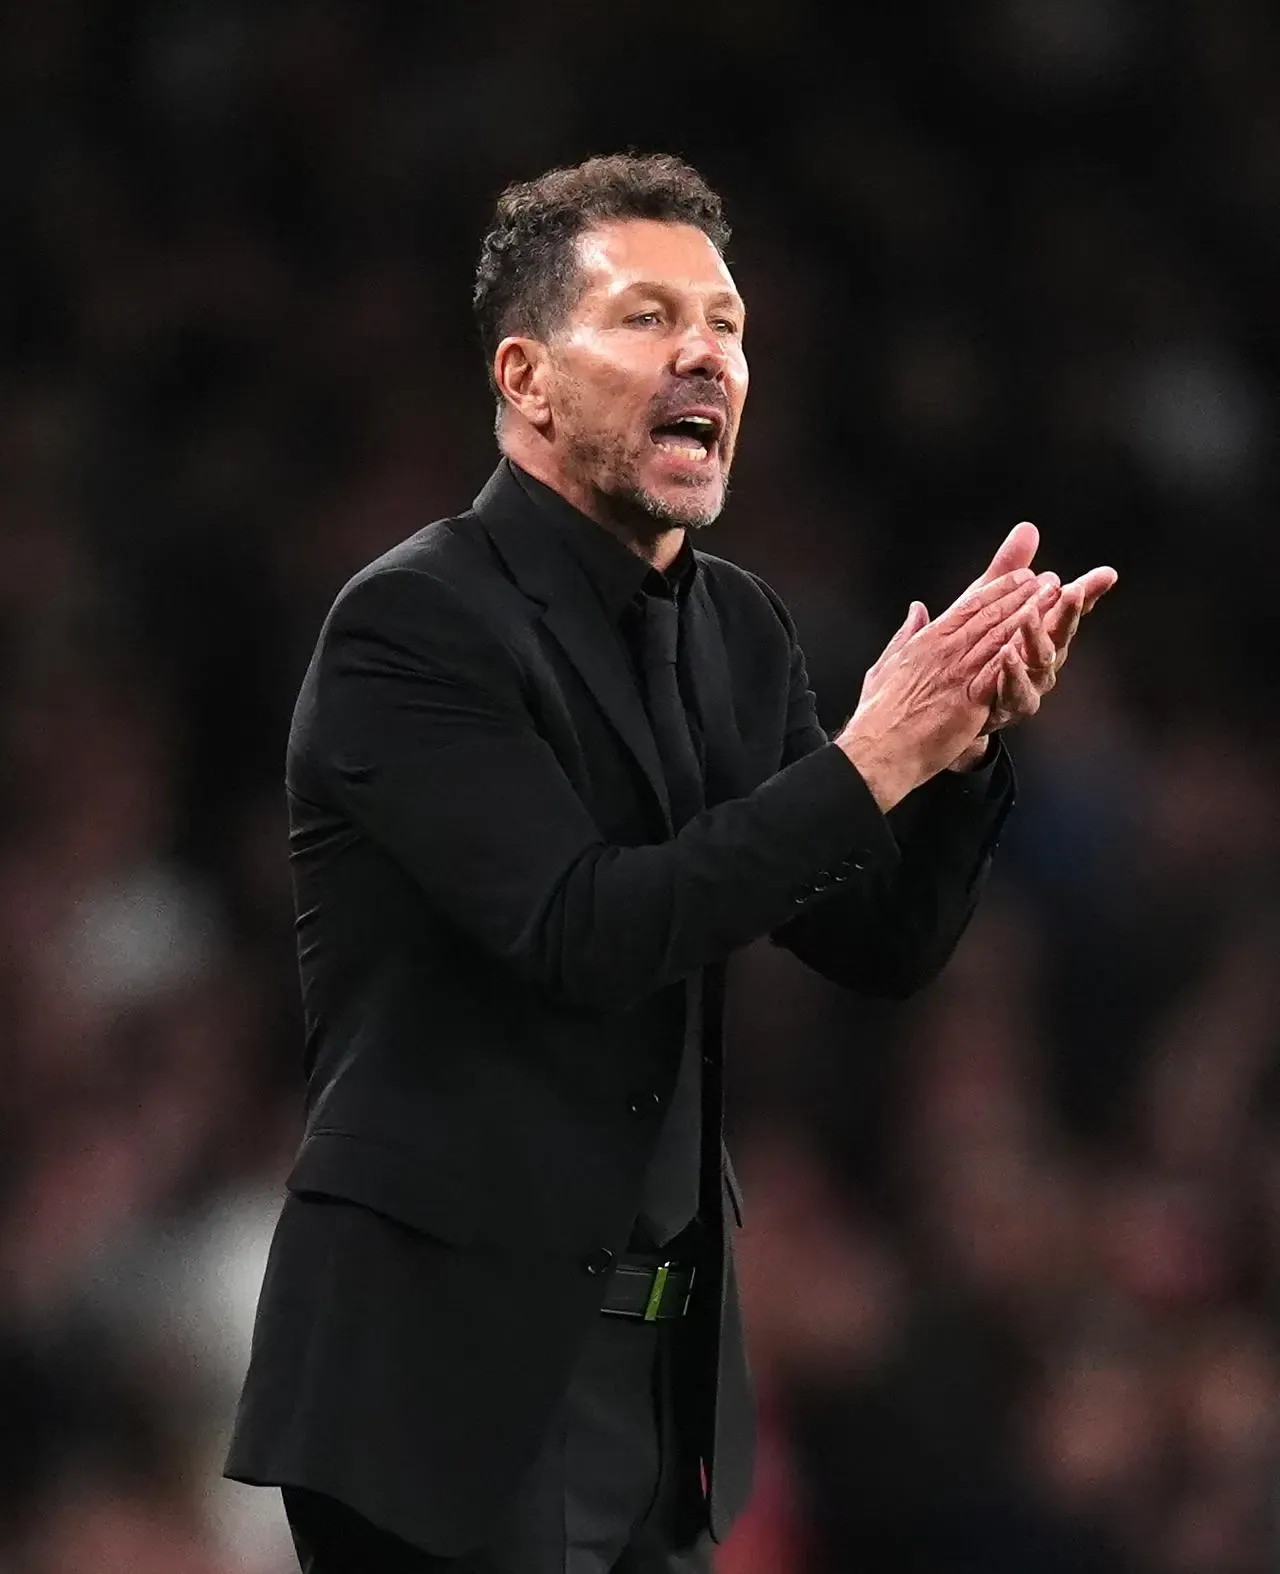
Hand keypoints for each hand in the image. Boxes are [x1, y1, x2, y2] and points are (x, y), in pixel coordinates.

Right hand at [836, 569, 1043, 810]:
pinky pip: (998, 672)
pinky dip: (1019, 653)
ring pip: (999, 636)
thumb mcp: (886, 664)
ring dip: (1029, 614)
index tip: (1022, 576)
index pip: (969, 606)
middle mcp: (944, 651)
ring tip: (1053, 598)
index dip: (999, 588)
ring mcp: (957, 674)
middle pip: (990, 615)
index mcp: (927, 641)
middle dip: (1023, 594)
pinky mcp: (968, 700)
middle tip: (1049, 579)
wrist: (878, 748)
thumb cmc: (879, 713)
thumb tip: (916, 609)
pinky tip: (1039, 640)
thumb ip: (906, 634)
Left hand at [956, 522, 1117, 742]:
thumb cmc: (975, 649)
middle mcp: (1043, 658)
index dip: (1086, 591)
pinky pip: (1017, 692)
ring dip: (1039, 638)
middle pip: (1062, 632)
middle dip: (1067, 611)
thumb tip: (1028, 528)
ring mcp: (1030, 683)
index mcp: (1042, 631)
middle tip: (1071, 591)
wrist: (952, 707)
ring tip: (1031, 618)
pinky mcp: (1009, 706)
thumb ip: (1009, 569)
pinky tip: (1007, 654)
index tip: (1105, 575)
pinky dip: (1013, 673)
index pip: (1067, 606)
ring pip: (1043, 662)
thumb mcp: (987, 603)